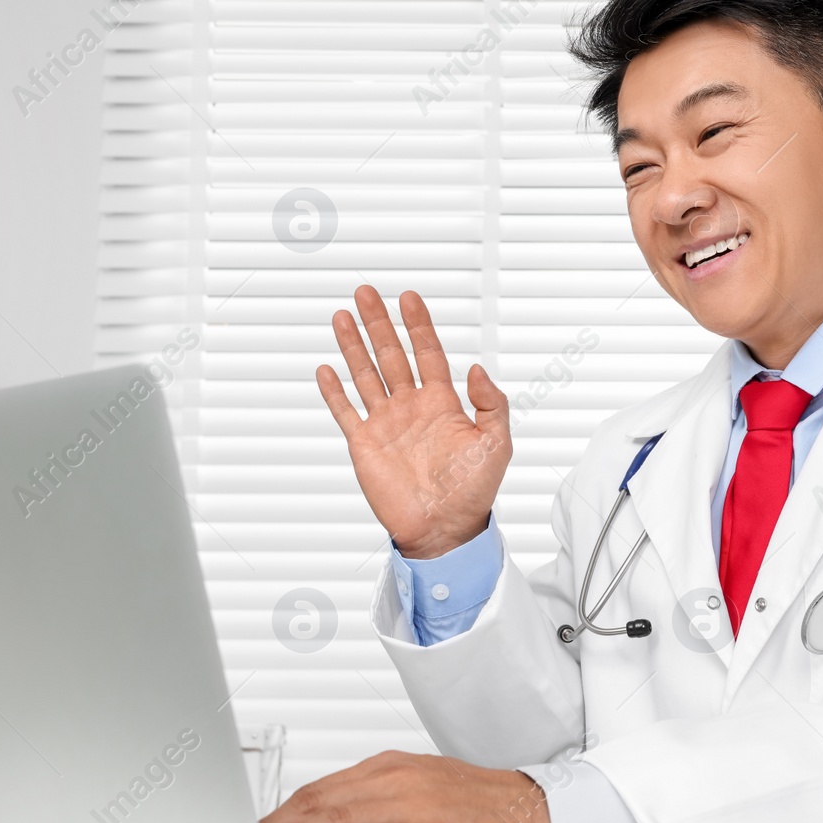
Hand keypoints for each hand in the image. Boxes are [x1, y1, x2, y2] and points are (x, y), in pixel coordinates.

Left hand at [260, 751, 555, 822]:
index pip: (315, 792)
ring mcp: (413, 803)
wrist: (542, 816)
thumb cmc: (484, 813)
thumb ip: (373, 809)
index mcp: (389, 770)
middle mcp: (395, 779)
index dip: (273, 817)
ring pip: (337, 820)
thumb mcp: (420, 799)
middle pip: (315, 804)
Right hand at [317, 286, 510, 559]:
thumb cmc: (474, 492)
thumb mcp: (496, 444)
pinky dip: (335, 391)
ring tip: (343, 317)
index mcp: (443, 404)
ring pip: (366, 374)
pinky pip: (346, 411)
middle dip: (379, 323)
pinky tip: (326, 368)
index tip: (409, 298)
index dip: (418, 324)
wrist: (444, 530)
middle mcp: (412, 408)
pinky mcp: (365, 445)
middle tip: (366, 293)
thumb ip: (492, 403)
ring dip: (354, 346)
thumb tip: (475, 368)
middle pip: (392, 354)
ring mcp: (386, 424)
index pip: (428, 352)